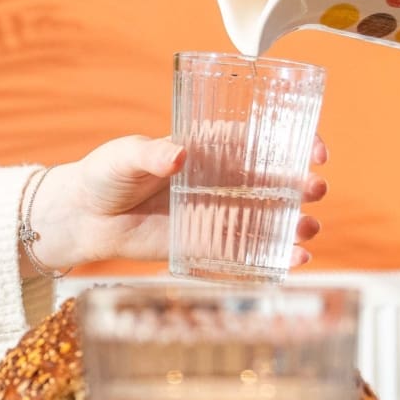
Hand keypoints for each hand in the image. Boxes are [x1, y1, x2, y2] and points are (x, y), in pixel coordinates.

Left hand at [24, 135, 327, 272]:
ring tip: (309, 229)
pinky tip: (295, 260)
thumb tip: (179, 155)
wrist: (84, 218)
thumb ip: (151, 153)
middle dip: (302, 184)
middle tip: (315, 190)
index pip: (262, 139)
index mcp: (210, 147)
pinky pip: (249, 250)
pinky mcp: (208, 245)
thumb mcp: (125, 156)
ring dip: (296, 222)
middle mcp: (222, 179)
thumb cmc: (105, 174)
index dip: (296, 142)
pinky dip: (275, 255)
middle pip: (275, 180)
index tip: (315, 150)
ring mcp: (218, 213)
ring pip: (270, 217)